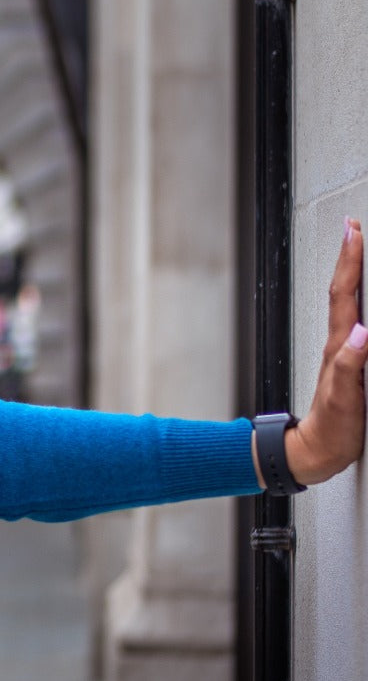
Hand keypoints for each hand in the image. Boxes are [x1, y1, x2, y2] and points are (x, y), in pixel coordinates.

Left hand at [285, 218, 367, 485]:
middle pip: (346, 292)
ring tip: (357, 251)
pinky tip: (365, 301)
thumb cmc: (331, 427)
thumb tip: (363, 333)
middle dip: (350, 258)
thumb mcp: (343, 397)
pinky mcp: (351, 364)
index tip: (354, 233)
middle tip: (354, 229)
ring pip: (350, 304)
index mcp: (340, 346)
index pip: (345, 296)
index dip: (350, 263)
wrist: (317, 451)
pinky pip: (358, 324)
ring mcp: (345, 353)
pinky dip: (360, 302)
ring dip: (354, 275)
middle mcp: (341, 344)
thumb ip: (351, 365)